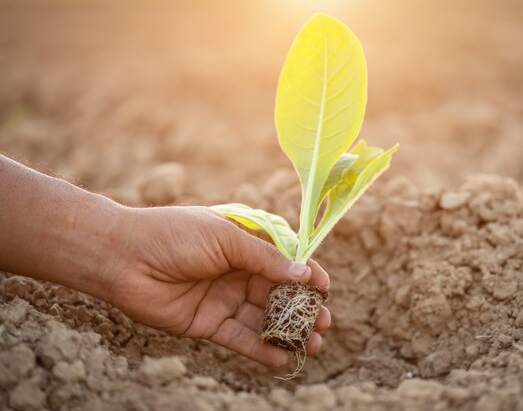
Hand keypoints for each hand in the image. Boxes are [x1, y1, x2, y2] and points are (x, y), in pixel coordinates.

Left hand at [103, 206, 330, 366]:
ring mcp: (224, 300)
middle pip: (278, 294)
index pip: (284, 262)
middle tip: (325, 322)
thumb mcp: (226, 239)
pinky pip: (240, 338)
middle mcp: (237, 273)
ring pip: (263, 319)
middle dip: (303, 308)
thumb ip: (265, 259)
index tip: (325, 287)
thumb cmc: (175, 236)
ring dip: (289, 332)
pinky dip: (261, 349)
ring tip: (314, 344)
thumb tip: (305, 273)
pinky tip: (283, 357)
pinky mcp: (208, 324)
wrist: (124, 258)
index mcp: (243, 246)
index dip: (306, 274)